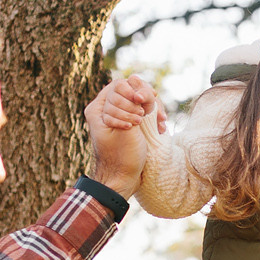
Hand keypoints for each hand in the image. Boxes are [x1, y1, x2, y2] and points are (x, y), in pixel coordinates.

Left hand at [85, 75, 163, 194]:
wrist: (121, 180)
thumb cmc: (121, 157)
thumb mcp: (125, 128)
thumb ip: (129, 102)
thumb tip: (134, 79)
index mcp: (98, 109)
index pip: (119, 85)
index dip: (134, 91)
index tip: (142, 104)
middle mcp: (106, 110)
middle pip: (130, 92)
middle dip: (146, 102)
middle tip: (156, 117)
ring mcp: (118, 117)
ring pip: (139, 102)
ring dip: (153, 110)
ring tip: (161, 124)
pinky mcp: (129, 125)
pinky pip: (142, 113)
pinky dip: (152, 118)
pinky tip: (161, 128)